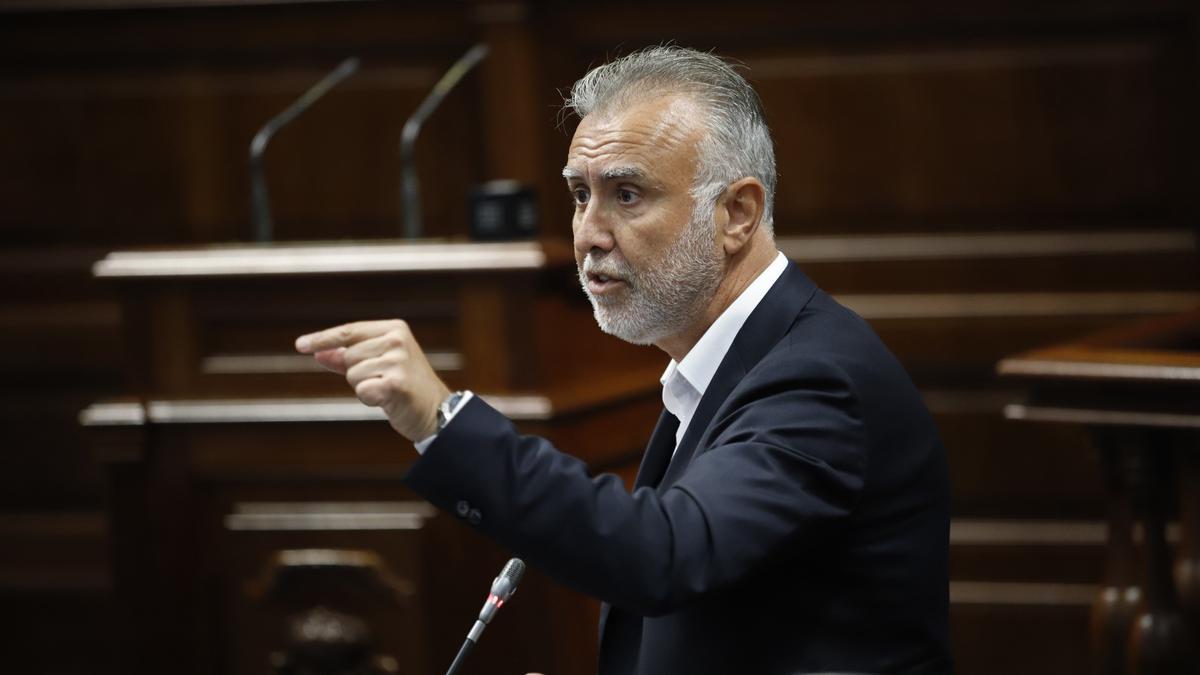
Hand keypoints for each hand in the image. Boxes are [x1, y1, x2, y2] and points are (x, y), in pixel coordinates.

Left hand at [295, 320, 450, 440]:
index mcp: (394, 329)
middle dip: (356, 373)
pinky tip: (389, 400)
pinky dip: (370, 399)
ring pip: (353, 375)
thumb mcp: (378, 364)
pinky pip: (362, 391)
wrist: (436, 412)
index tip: (300, 345)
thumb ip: (348, 357)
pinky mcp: (396, 383)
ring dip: (364, 387)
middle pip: (348, 356)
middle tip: (383, 380)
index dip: (322, 339)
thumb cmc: (406, 387)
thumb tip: (318, 353)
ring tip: (388, 389)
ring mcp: (398, 361)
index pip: (349, 332)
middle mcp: (397, 341)